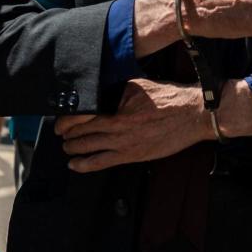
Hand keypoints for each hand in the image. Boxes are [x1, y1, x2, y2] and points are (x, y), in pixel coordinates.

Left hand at [54, 78, 207, 172]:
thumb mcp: (137, 86)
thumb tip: (99, 93)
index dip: (66, 121)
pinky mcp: (133, 155)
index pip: (81, 116)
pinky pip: (103, 162)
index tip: (60, 122)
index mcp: (116, 109)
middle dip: (67, 135)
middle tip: (60, 135)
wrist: (191, 114)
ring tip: (66, 148)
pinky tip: (75, 165)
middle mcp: (117, 128)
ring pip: (89, 149)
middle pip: (82, 133)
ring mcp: (124, 144)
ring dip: (73, 149)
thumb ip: (115, 91)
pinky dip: (86, 165)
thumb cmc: (168, 97)